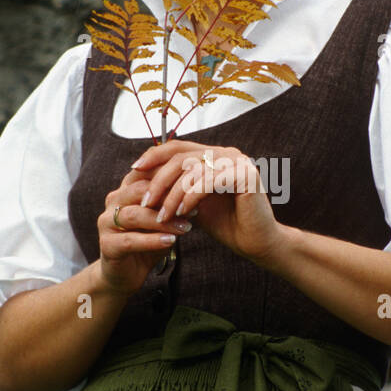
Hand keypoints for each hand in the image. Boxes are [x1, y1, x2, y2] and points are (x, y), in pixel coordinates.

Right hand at [97, 164, 194, 295]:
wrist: (127, 274)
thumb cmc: (148, 242)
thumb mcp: (163, 220)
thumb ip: (174, 205)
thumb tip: (200, 189)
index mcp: (125, 190)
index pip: (146, 173)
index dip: (171, 177)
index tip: (196, 184)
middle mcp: (112, 201)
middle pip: (140, 190)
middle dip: (169, 197)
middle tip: (194, 206)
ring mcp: (106, 223)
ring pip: (135, 215)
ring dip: (163, 221)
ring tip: (186, 227)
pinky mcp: (106, 245)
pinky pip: (130, 240)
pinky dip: (152, 240)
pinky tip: (171, 241)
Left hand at [129, 139, 285, 267]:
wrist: (256, 243)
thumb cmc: (226, 224)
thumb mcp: (193, 202)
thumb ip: (177, 187)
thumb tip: (143, 178)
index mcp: (216, 155)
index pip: (179, 147)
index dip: (154, 155)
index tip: (134, 169)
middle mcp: (228, 153)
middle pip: (182, 157)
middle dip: (159, 180)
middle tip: (146, 202)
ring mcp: (238, 161)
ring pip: (193, 171)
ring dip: (173, 195)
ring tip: (163, 215)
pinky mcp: (246, 175)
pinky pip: (209, 181)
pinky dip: (192, 197)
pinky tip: (183, 213)